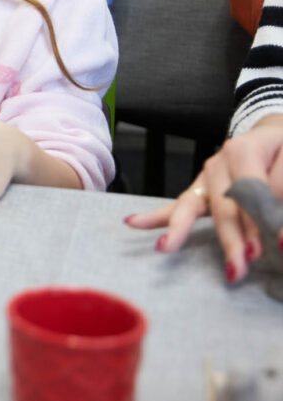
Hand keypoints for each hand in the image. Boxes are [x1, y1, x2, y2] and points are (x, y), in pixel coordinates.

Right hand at [126, 114, 282, 281]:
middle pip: (222, 204)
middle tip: (241, 265)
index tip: (280, 244)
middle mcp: (219, 162)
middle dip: (231, 237)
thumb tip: (276, 227)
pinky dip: (156, 216)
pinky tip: (133, 222)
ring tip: (166, 247)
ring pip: (193, 207)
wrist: (272, 135)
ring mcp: (206, 176)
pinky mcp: (201, 189)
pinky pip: (178, 205)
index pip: (252, 190)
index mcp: (244, 150)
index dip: (264, 218)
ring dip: (183, 231)